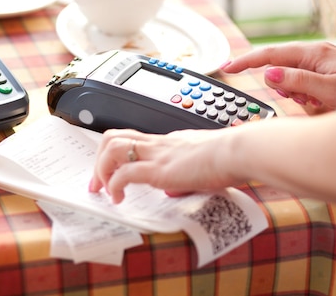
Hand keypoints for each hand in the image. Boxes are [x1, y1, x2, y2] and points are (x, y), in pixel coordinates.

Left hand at [89, 128, 243, 202]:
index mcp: (168, 142)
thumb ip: (186, 175)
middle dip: (98, 161)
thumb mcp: (202, 166)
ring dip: (101, 171)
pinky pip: (124, 173)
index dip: (116, 155)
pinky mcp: (159, 169)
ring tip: (104, 190)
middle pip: (113, 137)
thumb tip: (175, 188)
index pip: (133, 139)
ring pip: (111, 148)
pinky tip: (118, 198)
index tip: (112, 174)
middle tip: (97, 184)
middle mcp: (158, 144)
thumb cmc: (230, 157)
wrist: (238, 152)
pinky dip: (114, 186)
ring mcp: (157, 154)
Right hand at [221, 41, 335, 114]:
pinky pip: (303, 85)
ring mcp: (321, 65)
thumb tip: (269, 74)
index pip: (272, 54)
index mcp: (315, 53)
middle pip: (280, 67)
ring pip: (291, 78)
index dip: (248, 61)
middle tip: (301, 99)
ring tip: (316, 103)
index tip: (228, 67)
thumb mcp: (329, 90)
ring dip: (296, 93)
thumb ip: (298, 81)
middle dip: (282, 85)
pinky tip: (320, 102)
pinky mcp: (325, 75)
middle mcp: (316, 55)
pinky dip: (305, 95)